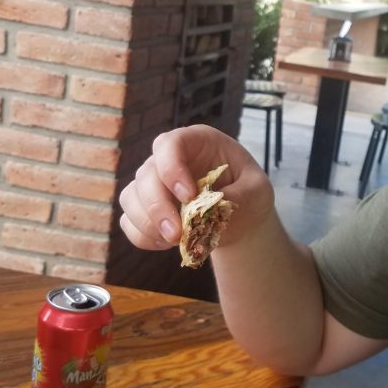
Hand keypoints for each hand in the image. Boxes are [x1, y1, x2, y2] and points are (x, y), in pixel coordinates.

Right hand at [119, 125, 273, 252]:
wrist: (241, 216)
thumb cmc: (249, 193)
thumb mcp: (258, 191)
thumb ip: (241, 195)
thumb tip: (213, 207)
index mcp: (196, 142)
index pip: (169, 144)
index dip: (171, 168)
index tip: (188, 196)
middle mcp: (168, 159)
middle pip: (145, 175)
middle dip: (157, 206)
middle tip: (177, 233)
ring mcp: (153, 183)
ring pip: (131, 197)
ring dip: (147, 223)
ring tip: (175, 240)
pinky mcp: (144, 208)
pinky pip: (128, 221)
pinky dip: (143, 236)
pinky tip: (167, 244)